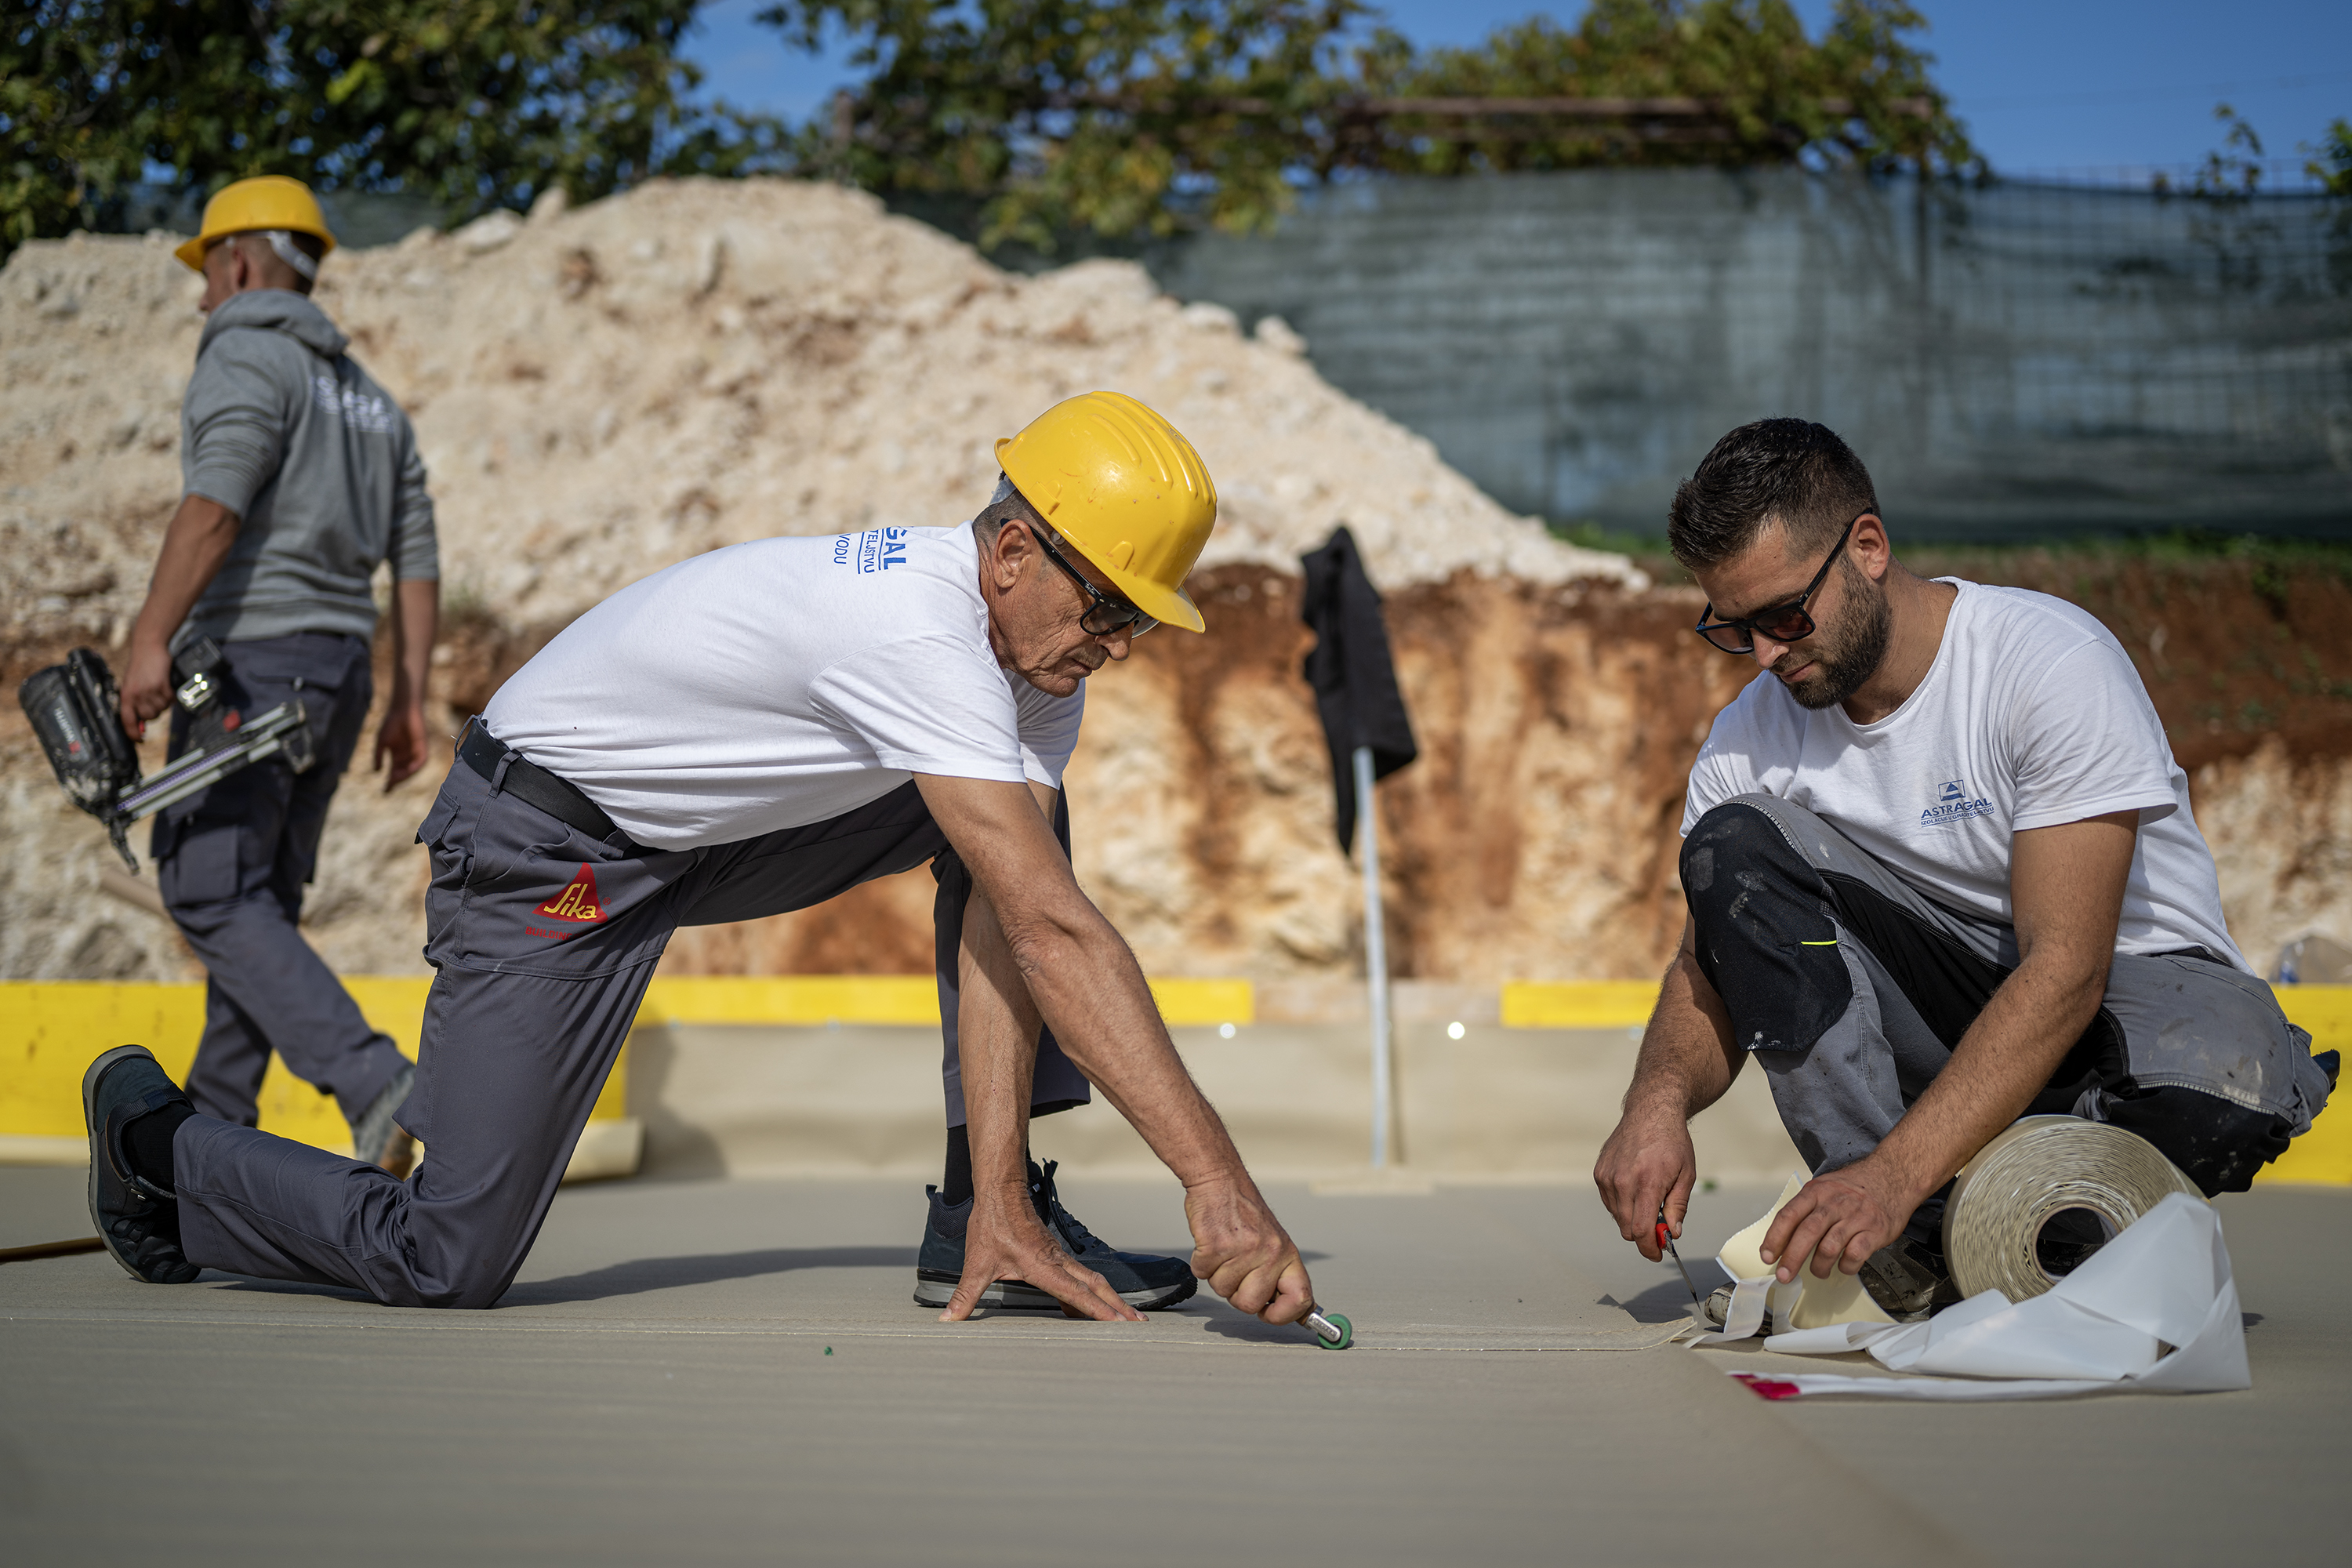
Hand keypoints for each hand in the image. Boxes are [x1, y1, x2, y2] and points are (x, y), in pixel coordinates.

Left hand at [118, 637, 174, 738]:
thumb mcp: (131, 685)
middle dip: (154, 711)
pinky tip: (167, 686)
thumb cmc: (140, 667)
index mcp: (125, 695)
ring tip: (159, 690)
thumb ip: (134, 702)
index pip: (127, 720)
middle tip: (154, 700)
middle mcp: (136, 694)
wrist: (148, 647)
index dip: (133, 733)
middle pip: (149, 717)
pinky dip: (171, 695)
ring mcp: (149, 689)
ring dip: (163, 702)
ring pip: (161, 709)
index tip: (140, 740)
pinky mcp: (162, 684)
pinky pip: (170, 699)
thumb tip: (141, 723)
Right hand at [372, 695, 428, 789]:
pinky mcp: (422, 746)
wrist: (402, 710)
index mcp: (398, 755)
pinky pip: (421, 760)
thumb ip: (379, 756)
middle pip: (403, 773)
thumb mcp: (382, 743)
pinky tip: (408, 770)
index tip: (384, 792)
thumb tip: (376, 772)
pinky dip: (415, 766)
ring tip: (396, 779)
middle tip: (389, 786)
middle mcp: (407, 756)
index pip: (395, 772)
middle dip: (397, 781)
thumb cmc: (391, 723)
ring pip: (412, 769)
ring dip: (405, 775)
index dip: (390, 783)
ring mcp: (415, 752)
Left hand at [938, 1184, 1142, 1323]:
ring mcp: (1059, 1258)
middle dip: (1118, 1307)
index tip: (1119, 1323)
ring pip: (1092, 1280)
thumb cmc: (992, 1225)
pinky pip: (1080, 1276)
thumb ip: (965, 1295)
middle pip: (1096, 1287)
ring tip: (1127, 1317)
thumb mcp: (977, 1263)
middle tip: (1138, 1324)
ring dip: (1110, 1299)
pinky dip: (1091, 1292)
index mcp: (1042, 1266)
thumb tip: (948, 1319)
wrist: (1001, 1192)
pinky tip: (1089, 1305)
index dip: (1098, 1310)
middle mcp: (1057, 1262)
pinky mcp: (1055, 1255)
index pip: (1076, 1292)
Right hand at [1184, 1175, 1311, 1323]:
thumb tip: (1301, 1314)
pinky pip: (1202, 1275)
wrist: (1221, 1181)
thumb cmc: (1245, 1214)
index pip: (1301, 1299)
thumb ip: (1281, 1276)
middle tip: (1236, 1269)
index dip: (1283, 1315)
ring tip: (1224, 1249)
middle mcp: (1269, 1254)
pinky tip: (1210, 1243)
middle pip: (1250, 1304)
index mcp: (1287, 1255)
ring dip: (1217, 1274)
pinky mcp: (1215, 1247)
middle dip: (1237, 1293)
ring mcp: (1242, 1251)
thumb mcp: (1274, 1242)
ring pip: (1222, 1291)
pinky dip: (1201, 1263)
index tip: (1268, 1315)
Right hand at [1593, 1102, 1696, 1262]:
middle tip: (1660, 1229)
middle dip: (1643, 1236)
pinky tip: (1636, 1188)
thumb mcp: (1686, 1175)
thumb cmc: (1672, 1142)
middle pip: (1626, 1229)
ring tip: (1649, 1198)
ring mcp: (1607, 1177)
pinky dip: (1622, 1204)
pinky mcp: (1599, 1172)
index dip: (1649, 1249)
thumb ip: (1678, 1207)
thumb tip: (1672, 1234)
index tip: (1657, 1254)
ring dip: (1632, 1218)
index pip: (1641, 1230)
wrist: (1650, 1112)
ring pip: (1617, 1217)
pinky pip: (1609, 1202)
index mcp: (1647, 1183)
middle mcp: (1622, 1181)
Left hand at [1758, 1159, 1913, 1282]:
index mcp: (1817, 1191)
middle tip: (1784, 1275)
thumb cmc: (1854, 1187)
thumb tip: (1780, 1238)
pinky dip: (1845, 1267)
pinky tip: (1842, 1267)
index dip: (1775, 1238)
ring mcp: (1855, 1217)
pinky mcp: (1874, 1231)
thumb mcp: (1824, 1187)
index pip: (1789, 1215)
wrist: (1892, 1177)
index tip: (1767, 1255)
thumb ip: (1804, 1209)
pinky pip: (1855, 1255)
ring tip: (1817, 1272)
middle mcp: (1835, 1203)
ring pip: (1829, 1247)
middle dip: (1792, 1258)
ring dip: (1819, 1266)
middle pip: (1807, 1233)